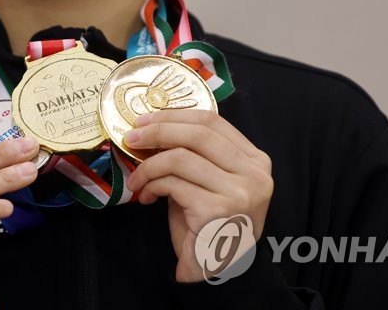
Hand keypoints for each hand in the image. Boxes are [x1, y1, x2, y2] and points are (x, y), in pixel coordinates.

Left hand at [123, 110, 272, 282]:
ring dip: (149, 166)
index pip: (213, 121)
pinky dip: (152, 185)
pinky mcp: (218, 210)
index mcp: (255, 160)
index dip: (175, 115)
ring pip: (181, 158)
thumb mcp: (207, 181)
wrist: (214, 270)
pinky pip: (173, 183)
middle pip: (198, 133)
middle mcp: (253, 174)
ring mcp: (239, 192)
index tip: (146, 119)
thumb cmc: (207, 224)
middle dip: (158, 131)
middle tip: (132, 138)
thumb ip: (194, 154)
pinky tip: (147, 197)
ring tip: (137, 179)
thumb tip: (152, 127)